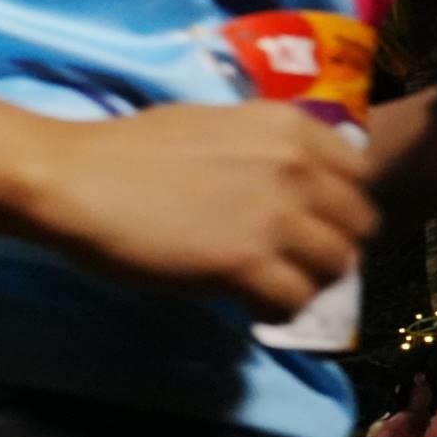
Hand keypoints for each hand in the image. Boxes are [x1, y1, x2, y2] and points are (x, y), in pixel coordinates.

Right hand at [24, 102, 373, 319]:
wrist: (77, 180)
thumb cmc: (128, 150)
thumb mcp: (217, 125)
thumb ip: (264, 150)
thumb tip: (282, 185)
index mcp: (290, 127)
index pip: (359, 176)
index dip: (335, 206)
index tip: (306, 223)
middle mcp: (297, 168)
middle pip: (357, 225)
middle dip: (328, 247)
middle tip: (291, 263)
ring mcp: (275, 217)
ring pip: (335, 267)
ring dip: (307, 282)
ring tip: (270, 288)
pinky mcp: (246, 264)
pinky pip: (294, 301)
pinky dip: (277, 311)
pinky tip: (249, 307)